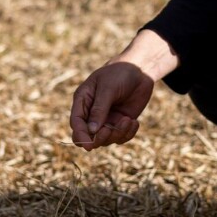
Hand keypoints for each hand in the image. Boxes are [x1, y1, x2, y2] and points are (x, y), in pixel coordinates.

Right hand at [69, 29, 176, 150]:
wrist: (140, 70)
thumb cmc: (119, 73)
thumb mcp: (107, 88)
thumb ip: (99, 109)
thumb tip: (91, 131)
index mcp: (83, 100)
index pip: (76, 122)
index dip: (80, 135)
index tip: (89, 146)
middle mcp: (92, 113)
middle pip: (89, 136)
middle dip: (99, 138)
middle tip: (110, 130)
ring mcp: (106, 119)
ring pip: (106, 139)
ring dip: (117, 134)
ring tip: (128, 120)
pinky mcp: (120, 123)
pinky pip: (120, 137)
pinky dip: (128, 133)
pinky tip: (134, 122)